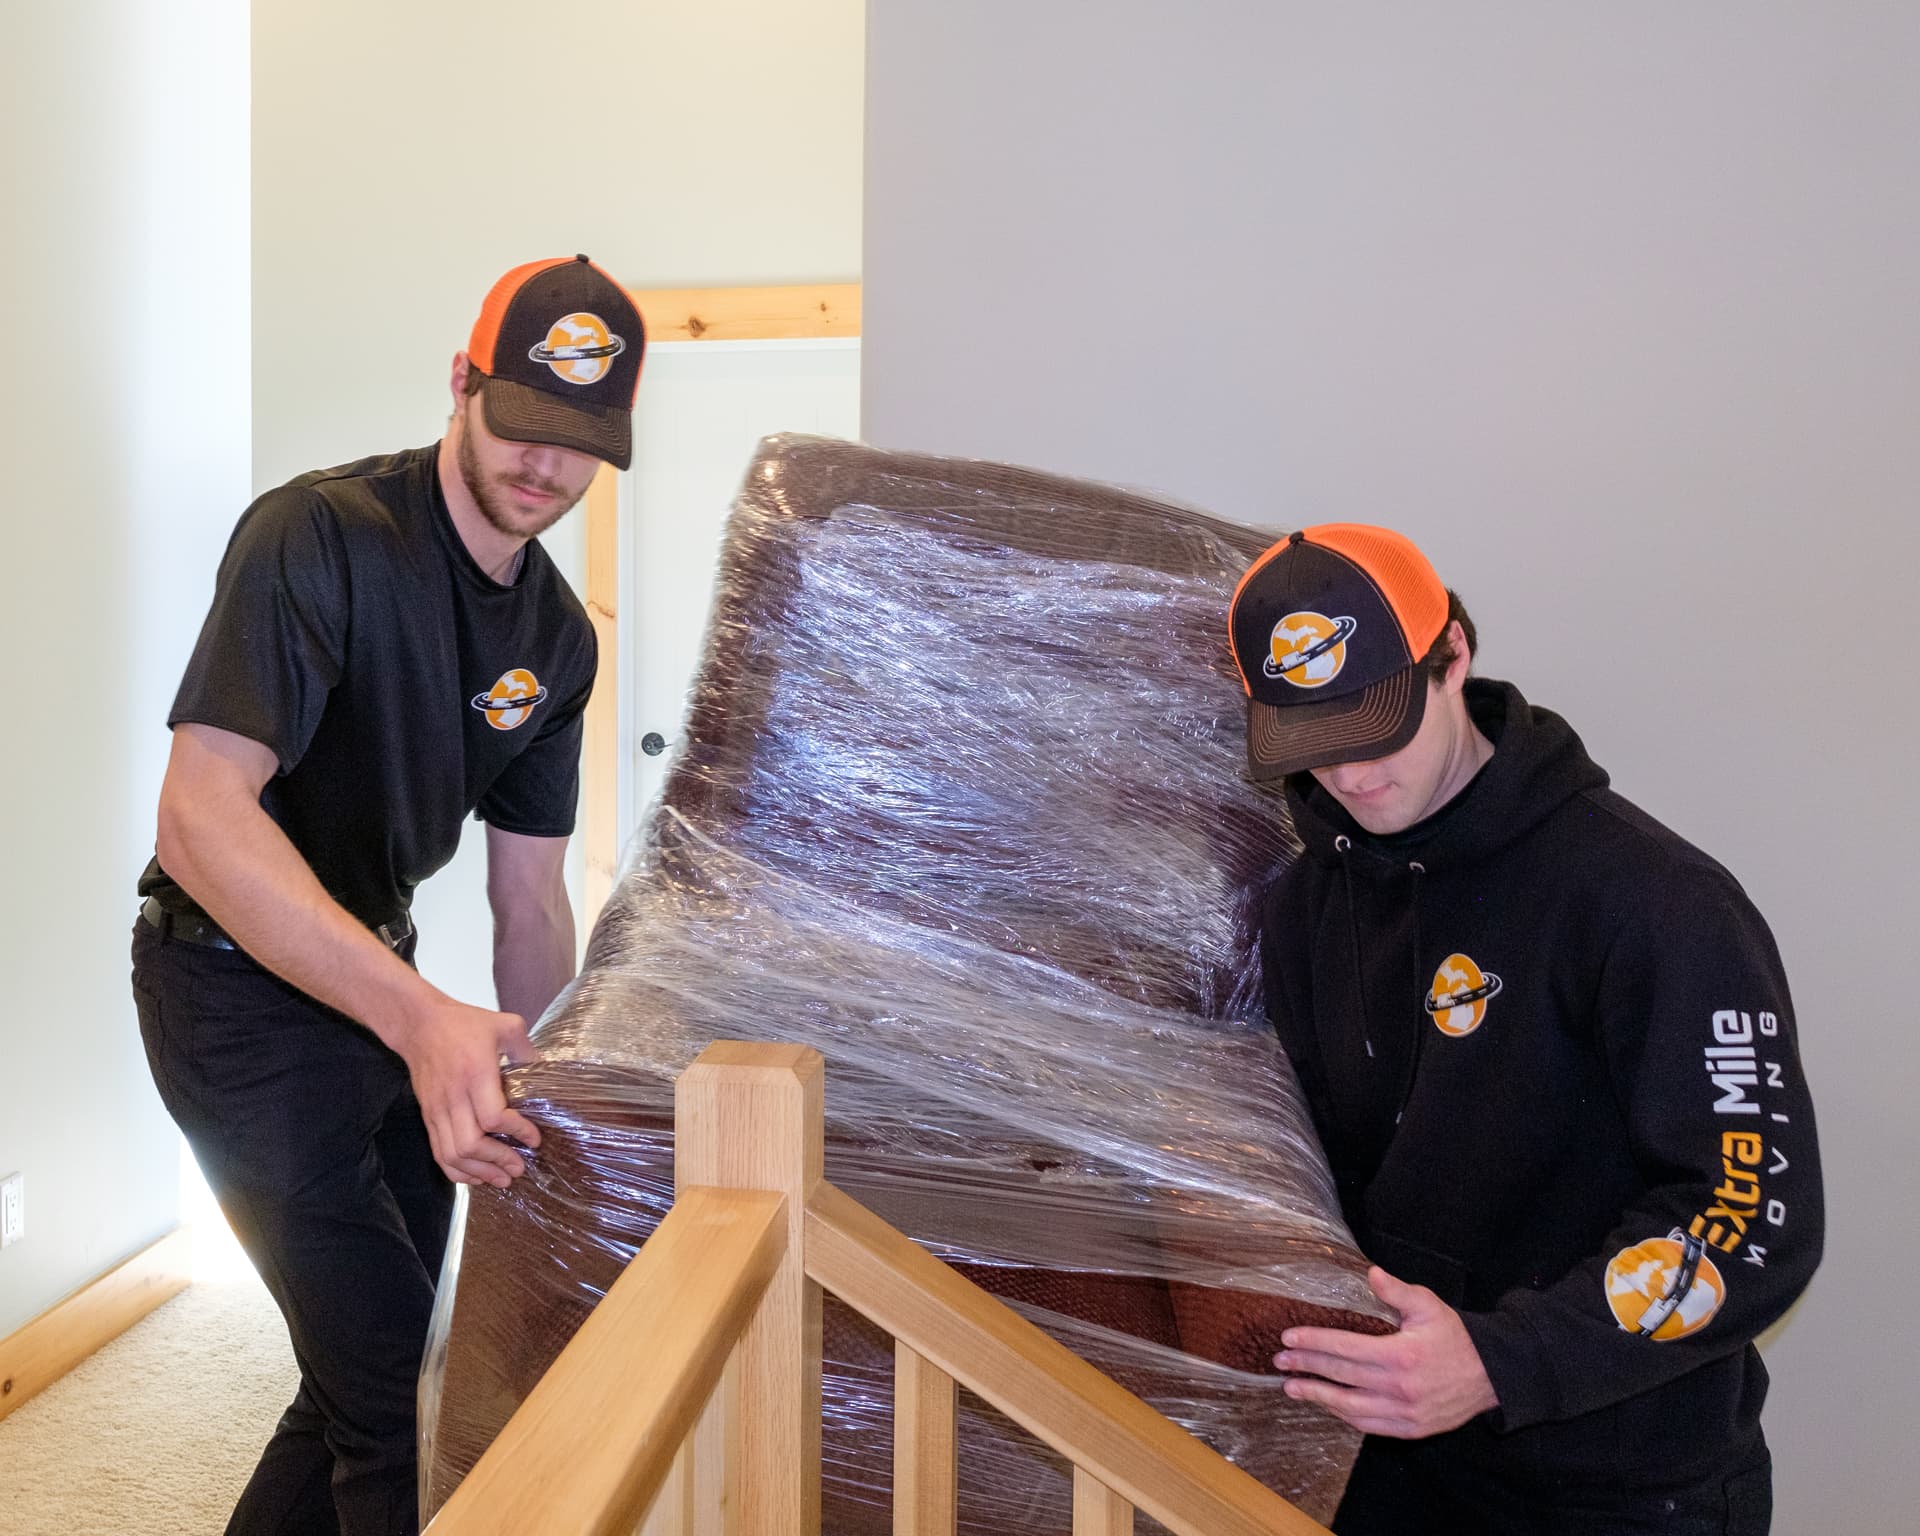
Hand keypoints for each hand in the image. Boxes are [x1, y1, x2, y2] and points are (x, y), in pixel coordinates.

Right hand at [396, 998, 543, 1187]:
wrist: (419, 1025)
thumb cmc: (464, 1024)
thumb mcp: (504, 1025)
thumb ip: (526, 1048)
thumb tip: (544, 1073)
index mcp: (475, 1074)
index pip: (493, 1117)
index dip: (516, 1132)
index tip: (534, 1139)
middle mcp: (454, 1097)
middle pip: (470, 1144)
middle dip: (498, 1161)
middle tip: (520, 1167)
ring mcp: (437, 1110)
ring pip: (452, 1155)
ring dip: (479, 1172)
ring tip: (502, 1179)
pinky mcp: (428, 1116)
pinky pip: (438, 1152)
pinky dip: (457, 1171)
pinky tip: (476, 1176)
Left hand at [1273, 1266, 1497, 1437]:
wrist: (1491, 1376)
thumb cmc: (1456, 1337)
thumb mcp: (1429, 1306)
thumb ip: (1397, 1291)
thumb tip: (1370, 1273)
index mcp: (1401, 1355)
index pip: (1345, 1348)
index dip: (1314, 1342)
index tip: (1288, 1338)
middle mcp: (1399, 1388)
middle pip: (1341, 1378)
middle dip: (1306, 1369)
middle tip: (1279, 1362)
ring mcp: (1404, 1413)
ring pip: (1350, 1408)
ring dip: (1318, 1397)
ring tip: (1292, 1387)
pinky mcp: (1410, 1429)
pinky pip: (1368, 1425)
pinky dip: (1344, 1415)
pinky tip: (1328, 1404)